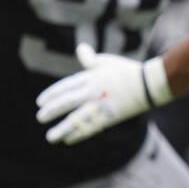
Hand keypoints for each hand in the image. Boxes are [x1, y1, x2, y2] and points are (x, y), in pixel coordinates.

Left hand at [35, 43, 171, 145]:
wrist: (148, 85)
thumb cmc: (126, 71)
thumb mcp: (107, 61)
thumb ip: (90, 59)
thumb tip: (80, 48)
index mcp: (92, 78)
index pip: (66, 87)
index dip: (52, 95)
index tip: (40, 102)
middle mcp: (94, 92)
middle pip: (68, 103)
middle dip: (52, 111)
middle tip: (40, 117)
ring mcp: (101, 106)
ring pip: (77, 120)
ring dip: (62, 129)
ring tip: (50, 137)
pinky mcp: (109, 118)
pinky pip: (90, 128)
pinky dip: (79, 134)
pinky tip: (68, 138)